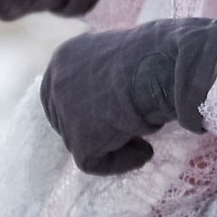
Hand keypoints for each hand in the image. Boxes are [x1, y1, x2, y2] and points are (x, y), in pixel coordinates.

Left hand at [39, 16, 216, 174]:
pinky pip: (95, 162)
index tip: (120, 113)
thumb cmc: (154, 54)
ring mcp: (64, 112)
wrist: (160, 65)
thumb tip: (115, 101)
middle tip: (132, 131)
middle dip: (99, 128)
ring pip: (85, 140)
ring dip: (114, 142)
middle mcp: (56, 81)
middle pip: (71, 117)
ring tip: (147, 138)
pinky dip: (121, 162)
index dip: (92, 108)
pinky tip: (146, 152)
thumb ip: (107, 75)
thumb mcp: (122, 55)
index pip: (67, 92)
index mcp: (65, 56)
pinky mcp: (78, 141)